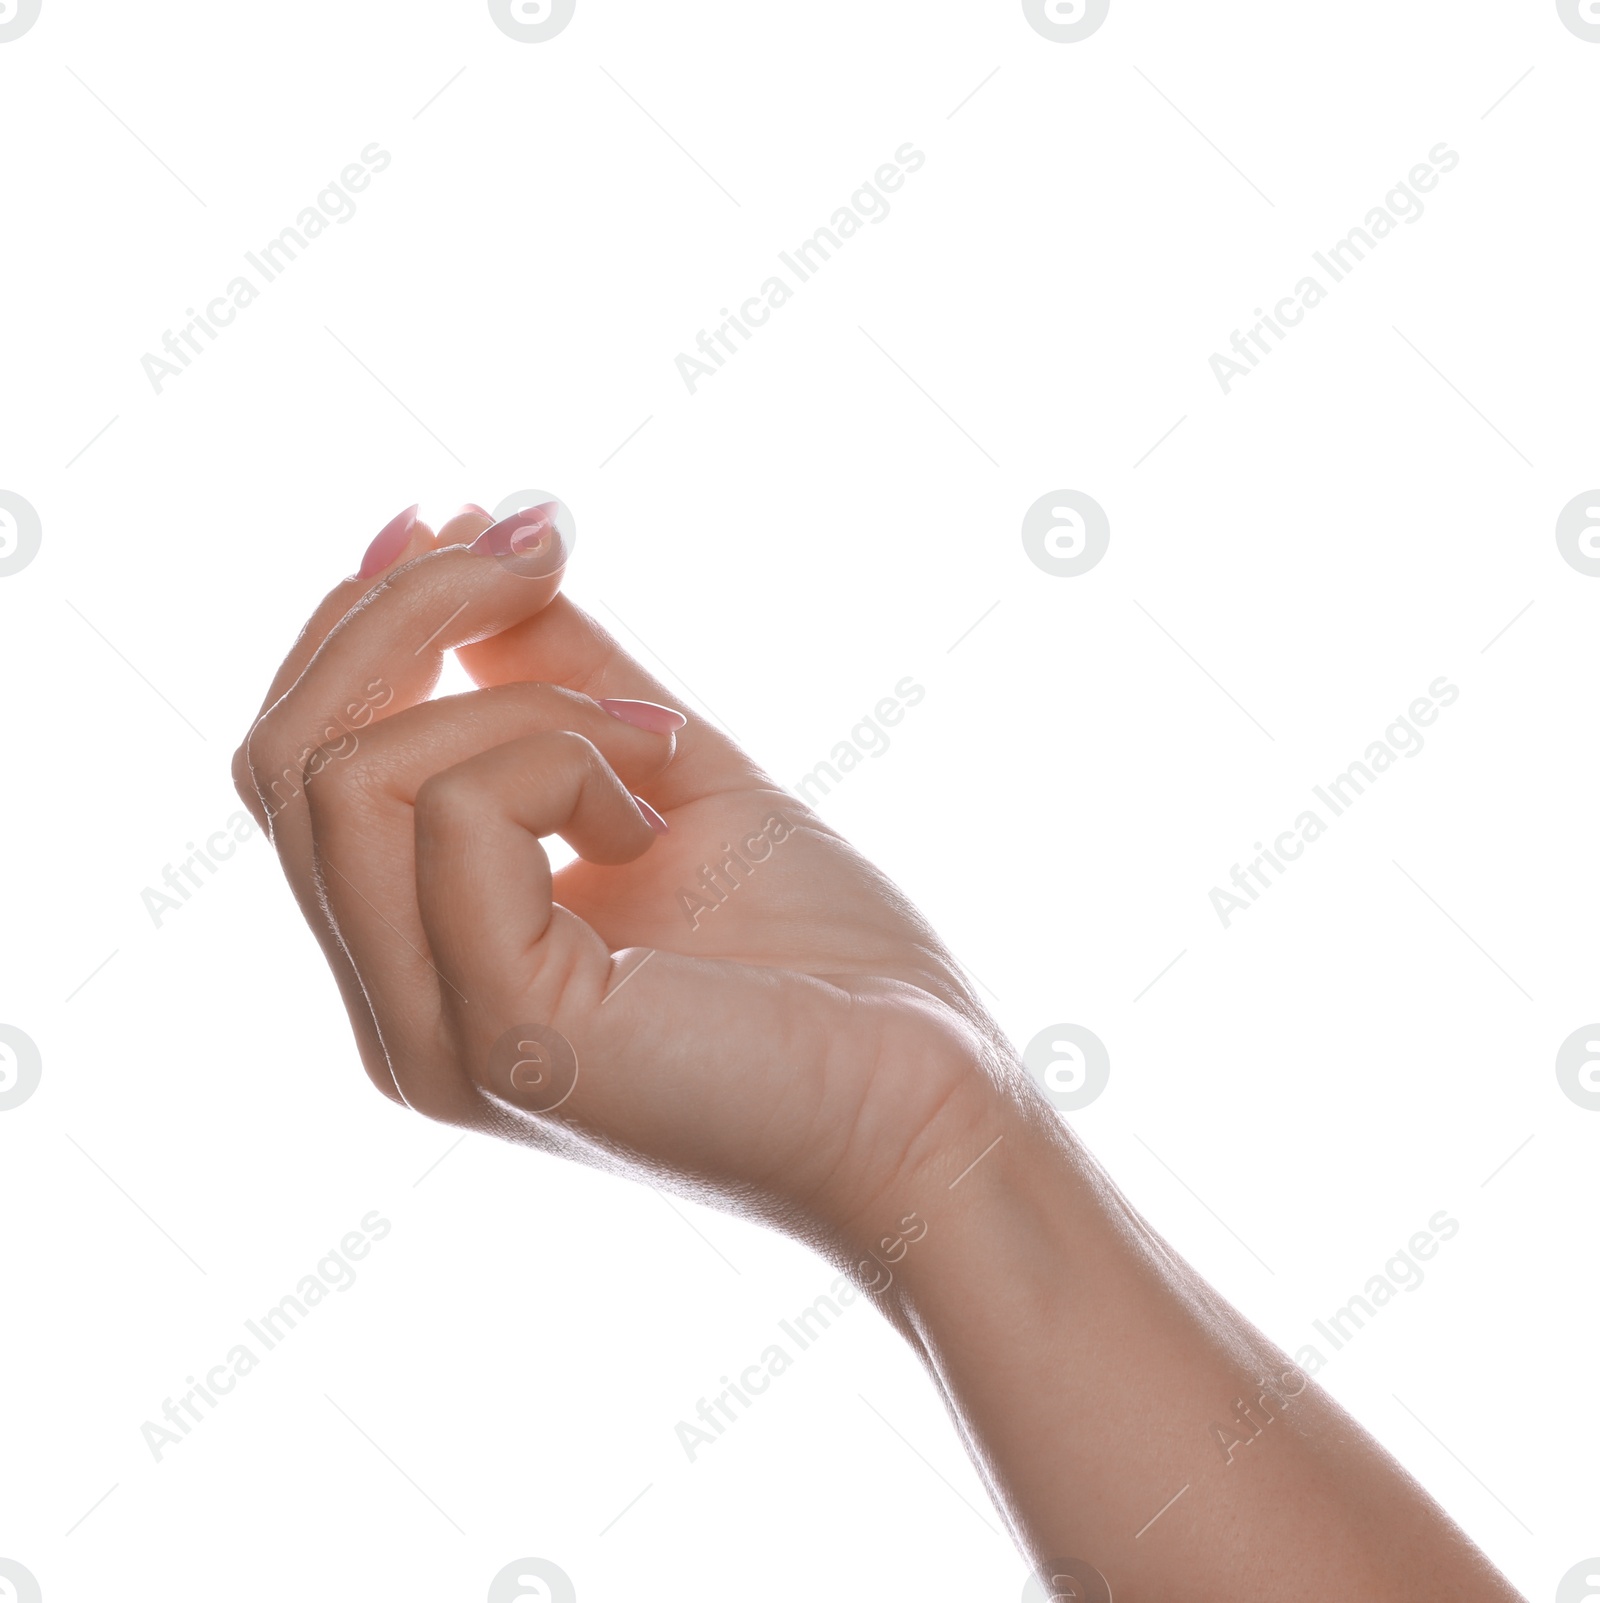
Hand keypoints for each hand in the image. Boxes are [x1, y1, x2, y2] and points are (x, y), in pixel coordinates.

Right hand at [232, 505, 1009, 1262]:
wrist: (926, 1104)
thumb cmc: (815, 959)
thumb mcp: (666, 776)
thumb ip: (560, 678)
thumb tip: (486, 543)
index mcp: (422, 955)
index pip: (300, 768)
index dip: (358, 624)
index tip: (467, 519)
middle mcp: (395, 1006)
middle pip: (286, 757)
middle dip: (402, 611)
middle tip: (531, 549)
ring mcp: (434, 1030)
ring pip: (342, 775)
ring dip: (515, 698)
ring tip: (652, 746)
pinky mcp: (503, 1033)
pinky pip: (458, 814)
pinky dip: (562, 757)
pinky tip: (654, 815)